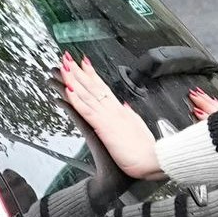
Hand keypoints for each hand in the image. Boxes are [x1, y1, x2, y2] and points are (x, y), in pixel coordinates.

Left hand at [58, 54, 164, 180]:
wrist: (154, 159)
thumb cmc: (146, 148)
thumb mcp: (137, 126)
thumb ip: (129, 114)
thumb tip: (124, 105)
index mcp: (120, 109)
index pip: (102, 87)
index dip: (91, 73)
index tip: (82, 62)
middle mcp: (113, 109)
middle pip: (92, 85)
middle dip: (78, 70)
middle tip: (66, 57)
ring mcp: (108, 116)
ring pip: (87, 94)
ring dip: (73, 79)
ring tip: (63, 66)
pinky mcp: (104, 128)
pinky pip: (86, 111)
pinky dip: (77, 100)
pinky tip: (68, 90)